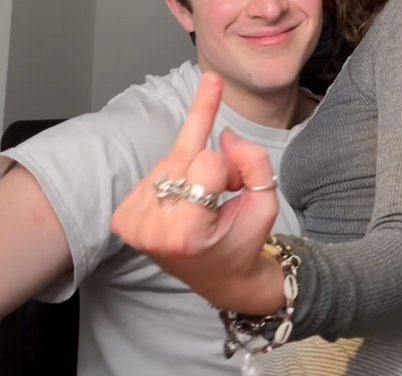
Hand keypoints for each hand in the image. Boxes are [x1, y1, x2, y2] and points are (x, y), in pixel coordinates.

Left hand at [111, 72, 283, 312]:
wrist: (219, 279)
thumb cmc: (243, 242)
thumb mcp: (266, 205)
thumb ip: (255, 162)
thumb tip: (225, 134)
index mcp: (187, 232)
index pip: (208, 162)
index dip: (229, 167)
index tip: (236, 185)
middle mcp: (152, 229)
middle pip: (183, 155)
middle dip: (211, 160)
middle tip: (225, 173)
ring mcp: (133, 224)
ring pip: (169, 159)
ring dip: (192, 167)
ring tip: (205, 196)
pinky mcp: (123, 218)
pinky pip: (155, 171)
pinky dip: (175, 174)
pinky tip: (184, 196)